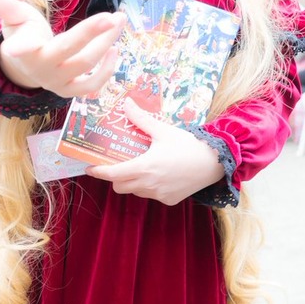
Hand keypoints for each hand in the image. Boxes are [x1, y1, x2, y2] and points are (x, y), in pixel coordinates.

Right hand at [0, 0, 123, 96]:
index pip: (21, 48)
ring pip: (86, 64)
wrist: (26, 67)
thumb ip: (7, 7)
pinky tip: (115, 50)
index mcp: (24, 50)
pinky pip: (91, 85)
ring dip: (106, 43)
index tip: (15, 47)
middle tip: (113, 16)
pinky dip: (106, 70)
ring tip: (119, 21)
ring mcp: (57, 82)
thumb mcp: (15, 19)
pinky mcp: (69, 91)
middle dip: (92, 33)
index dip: (19, 47)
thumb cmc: (23, 35)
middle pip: (70, 51)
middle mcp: (42, 69)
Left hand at [87, 97, 224, 205]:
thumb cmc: (188, 145)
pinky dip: (150, 187)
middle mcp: (149, 184)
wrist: (215, 163)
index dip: (98, 172)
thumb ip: (141, 119)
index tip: (90, 168)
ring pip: (136, 191)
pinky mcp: (169, 200)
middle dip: (115, 177)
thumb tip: (126, 103)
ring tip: (143, 166)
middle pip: (120, 186)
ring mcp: (159, 195)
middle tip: (119, 164)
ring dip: (133, 182)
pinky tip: (161, 174)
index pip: (113, 174)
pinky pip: (152, 195)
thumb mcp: (163, 130)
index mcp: (144, 167)